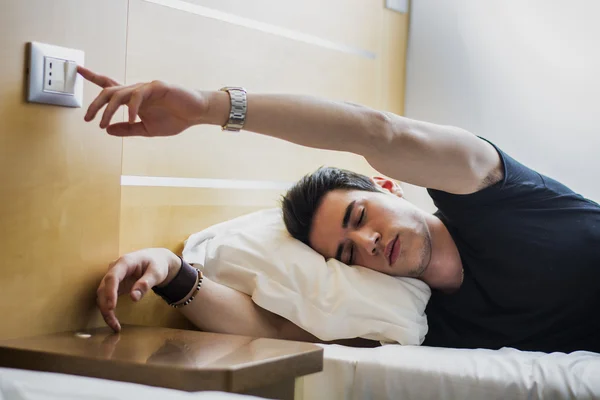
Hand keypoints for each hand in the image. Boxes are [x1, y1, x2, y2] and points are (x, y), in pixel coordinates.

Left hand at [78, 66, 209, 136]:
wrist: (196, 114)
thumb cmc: (175, 119)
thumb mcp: (147, 130)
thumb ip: (127, 129)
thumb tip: (107, 130)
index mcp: (133, 99)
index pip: (109, 86)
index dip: (92, 77)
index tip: (78, 69)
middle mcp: (136, 90)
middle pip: (109, 91)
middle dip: (95, 104)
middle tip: (88, 119)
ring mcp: (146, 87)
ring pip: (119, 94)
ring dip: (108, 109)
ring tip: (103, 124)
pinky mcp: (157, 87)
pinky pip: (138, 96)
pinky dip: (132, 108)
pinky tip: (132, 119)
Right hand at [96, 248, 180, 331]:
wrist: (156, 259)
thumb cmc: (157, 264)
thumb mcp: (156, 272)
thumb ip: (146, 283)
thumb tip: (133, 298)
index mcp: (125, 262)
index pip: (112, 277)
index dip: (110, 292)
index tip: (111, 307)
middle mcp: (114, 268)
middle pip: (103, 288)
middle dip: (105, 306)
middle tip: (114, 324)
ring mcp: (113, 277)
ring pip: (102, 295)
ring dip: (105, 311)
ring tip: (115, 326)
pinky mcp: (114, 285)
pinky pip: (107, 298)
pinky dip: (109, 310)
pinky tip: (114, 322)